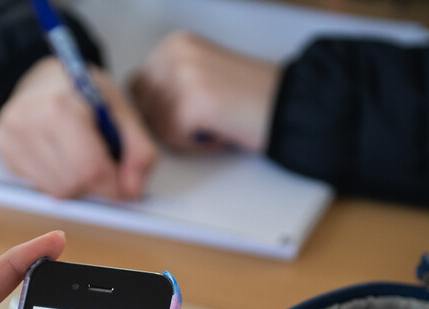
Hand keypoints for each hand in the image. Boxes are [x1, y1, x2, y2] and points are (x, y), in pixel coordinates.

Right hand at [0, 56, 157, 200]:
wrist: (43, 78)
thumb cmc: (84, 92)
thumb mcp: (121, 110)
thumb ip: (139, 151)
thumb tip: (132, 192)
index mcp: (62, 106)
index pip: (90, 169)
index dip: (114, 185)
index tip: (123, 183)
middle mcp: (28, 120)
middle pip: (73, 184)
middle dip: (95, 184)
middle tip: (101, 163)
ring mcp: (9, 135)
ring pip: (56, 191)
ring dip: (76, 184)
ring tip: (79, 156)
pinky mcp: (2, 148)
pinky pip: (38, 186)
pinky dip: (57, 180)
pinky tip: (60, 157)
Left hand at [130, 32, 280, 152]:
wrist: (291, 105)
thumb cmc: (251, 98)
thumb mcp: (202, 73)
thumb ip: (170, 81)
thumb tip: (139, 106)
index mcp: (176, 43)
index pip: (137, 86)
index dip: (158, 109)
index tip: (189, 114)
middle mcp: (175, 53)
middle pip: (142, 106)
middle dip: (167, 122)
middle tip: (204, 121)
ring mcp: (182, 76)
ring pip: (155, 125)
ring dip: (183, 136)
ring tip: (216, 124)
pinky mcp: (191, 103)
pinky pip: (172, 138)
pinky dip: (195, 145)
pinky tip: (220, 133)